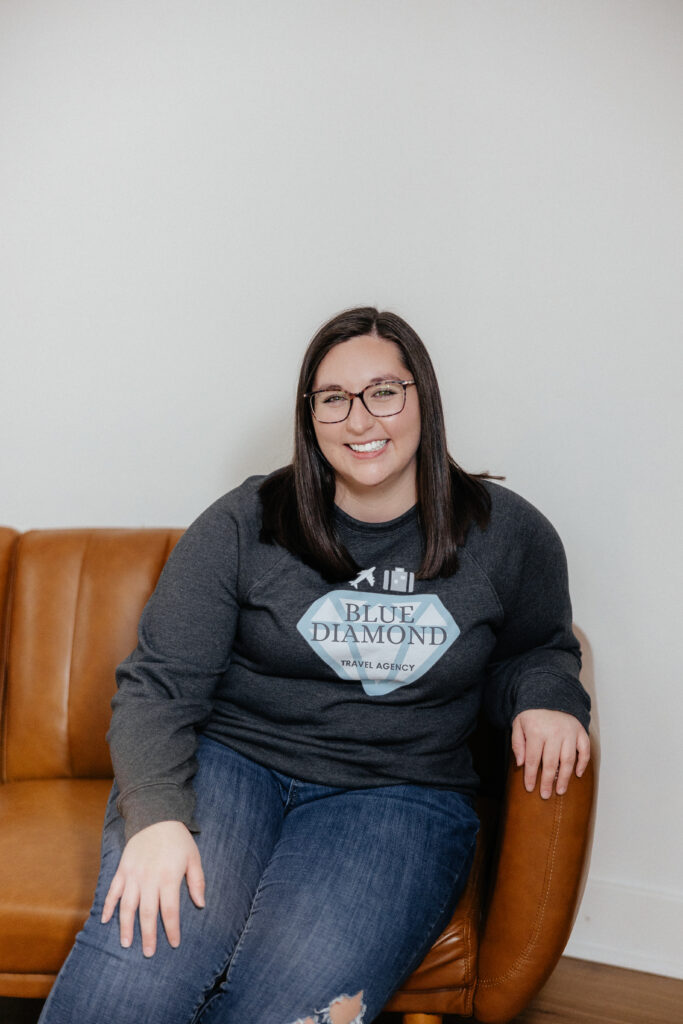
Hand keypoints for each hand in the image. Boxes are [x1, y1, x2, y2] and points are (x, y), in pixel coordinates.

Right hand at [101, 820, 204, 956]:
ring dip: (126, 926)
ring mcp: (133, 875)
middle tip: (148, 953)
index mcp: (168, 877)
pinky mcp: (122, 870)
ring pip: (127, 906)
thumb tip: (200, 904)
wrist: (156, 816)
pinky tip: (105, 920)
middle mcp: (149, 879)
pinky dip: (108, 906)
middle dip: (148, 935)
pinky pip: (113, 891)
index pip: (170, 910)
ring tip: (126, 943)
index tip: (174, 943)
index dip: (172, 929)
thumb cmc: (178, 839)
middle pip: (147, 913)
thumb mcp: (193, 858)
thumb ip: (197, 881)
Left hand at [511, 709, 589, 798]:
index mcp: (536, 731)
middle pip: (550, 763)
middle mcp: (554, 733)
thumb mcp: (518, 723)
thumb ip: (517, 743)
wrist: (550, 693)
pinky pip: (584, 750)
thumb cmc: (532, 712)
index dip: (530, 775)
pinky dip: (583, 763)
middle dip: (547, 781)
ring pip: (568, 760)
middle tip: (545, 795)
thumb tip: (520, 764)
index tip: (530, 788)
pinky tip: (578, 774)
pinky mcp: (580, 731)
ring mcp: (569, 733)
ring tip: (561, 790)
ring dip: (565, 777)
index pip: (532, 759)